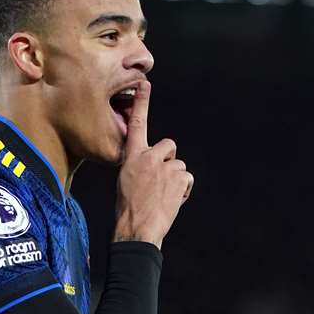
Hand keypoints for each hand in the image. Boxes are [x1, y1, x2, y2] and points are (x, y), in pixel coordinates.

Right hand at [113, 81, 193, 248]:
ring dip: (175, 179)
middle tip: (159, 181)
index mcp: (132, 156)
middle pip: (169, 146)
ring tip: (162, 196)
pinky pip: (187, 178)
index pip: (137, 124)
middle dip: (169, 160)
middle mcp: (148, 157)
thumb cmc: (129, 209)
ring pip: (179, 166)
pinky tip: (171, 200)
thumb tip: (155, 164)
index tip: (145, 84)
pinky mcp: (178, 178)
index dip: (141, 103)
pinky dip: (183, 190)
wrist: (136, 229)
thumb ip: (139, 166)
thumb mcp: (126, 180)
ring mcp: (164, 167)